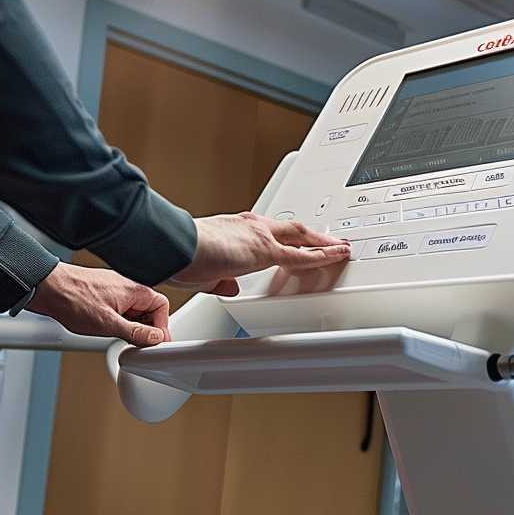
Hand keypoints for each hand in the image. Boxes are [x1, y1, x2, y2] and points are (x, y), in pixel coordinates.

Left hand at [24, 263, 169, 346]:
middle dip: (145, 328)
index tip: (155, 342)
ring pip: (133, 310)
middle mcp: (126, 287)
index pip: (162, 307)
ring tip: (118, 336)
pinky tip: (107, 329)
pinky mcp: (102, 293)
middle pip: (149, 309)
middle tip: (137, 343)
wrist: (46, 288)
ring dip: (131, 325)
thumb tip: (155, 338)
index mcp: (134, 290)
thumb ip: (135, 332)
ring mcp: (114, 289)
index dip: (161, 327)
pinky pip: (120, 308)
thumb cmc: (73, 299)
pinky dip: (118, 320)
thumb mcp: (108, 324)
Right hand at [167, 212, 350, 295]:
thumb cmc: (178, 255)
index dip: (287, 238)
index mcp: (235, 229)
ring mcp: (259, 235)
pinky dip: (322, 255)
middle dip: (313, 236)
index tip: (298, 242)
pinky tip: (336, 256)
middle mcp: (250, 227)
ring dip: (323, 242)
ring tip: (341, 248)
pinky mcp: (264, 250)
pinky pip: (302, 255)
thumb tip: (230, 287)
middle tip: (331, 240)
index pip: (269, 232)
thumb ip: (220, 280)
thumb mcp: (203, 272)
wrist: (172, 245)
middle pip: (292, 229)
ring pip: (302, 236)